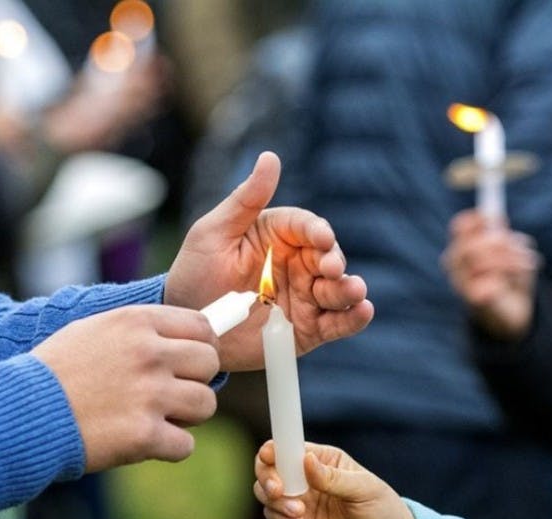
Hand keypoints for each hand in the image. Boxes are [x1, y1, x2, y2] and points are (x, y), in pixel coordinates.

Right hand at [31, 305, 218, 471]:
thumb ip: (140, 331)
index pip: (201, 327)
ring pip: (206, 404)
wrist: (19, 412)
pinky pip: (186, 445)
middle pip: (209, 363)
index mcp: (136, 322)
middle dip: (196, 380)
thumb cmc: (54, 372)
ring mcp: (149, 395)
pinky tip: (143, 442)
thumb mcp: (94, 331)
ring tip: (157, 418)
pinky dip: (168, 448)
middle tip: (171, 393)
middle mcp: (149, 354)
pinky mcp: (144, 435)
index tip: (190, 362)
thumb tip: (186, 338)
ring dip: (187, 416)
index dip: (201, 346)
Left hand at [165, 151, 373, 370]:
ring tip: (354, 291)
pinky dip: (352, 318)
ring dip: (349, 289)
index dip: (316, 231)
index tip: (321, 237)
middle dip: (334, 262)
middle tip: (331, 270)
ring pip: (337, 290)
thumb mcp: (214, 233)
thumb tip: (270, 156)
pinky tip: (362, 311)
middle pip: (328, 257)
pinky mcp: (307, 329)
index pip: (305, 227)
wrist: (189, 327)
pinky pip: (335, 323)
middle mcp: (297, 264)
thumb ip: (245, 199)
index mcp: (277, 235)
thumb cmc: (195, 273)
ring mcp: (304, 297)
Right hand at [254, 441, 415, 518]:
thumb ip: (333, 478)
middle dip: (267, 475)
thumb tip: (306, 460)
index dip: (275, 448)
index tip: (270, 455)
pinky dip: (278, 517)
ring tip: (297, 511)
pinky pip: (273, 517)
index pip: (290, 447)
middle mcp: (305, 480)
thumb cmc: (384, 512)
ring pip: (265, 492)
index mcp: (323, 460)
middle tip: (278, 489)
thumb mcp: (365, 489)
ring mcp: (298, 504)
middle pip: (269, 467)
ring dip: (273, 499)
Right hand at [441, 209, 539, 340]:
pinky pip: (491, 283)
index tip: (492, 218)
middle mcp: (454, 265)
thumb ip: (504, 237)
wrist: (512, 312)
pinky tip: (512, 285)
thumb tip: (497, 220)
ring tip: (526, 265)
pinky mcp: (473, 299)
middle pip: (473, 243)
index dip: (476, 220)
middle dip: (500, 245)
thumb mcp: (512, 251)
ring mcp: (461, 283)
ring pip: (484, 262)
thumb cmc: (510, 276)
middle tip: (516, 249)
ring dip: (511, 261)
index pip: (460, 227)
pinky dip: (508, 280)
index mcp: (461, 248)